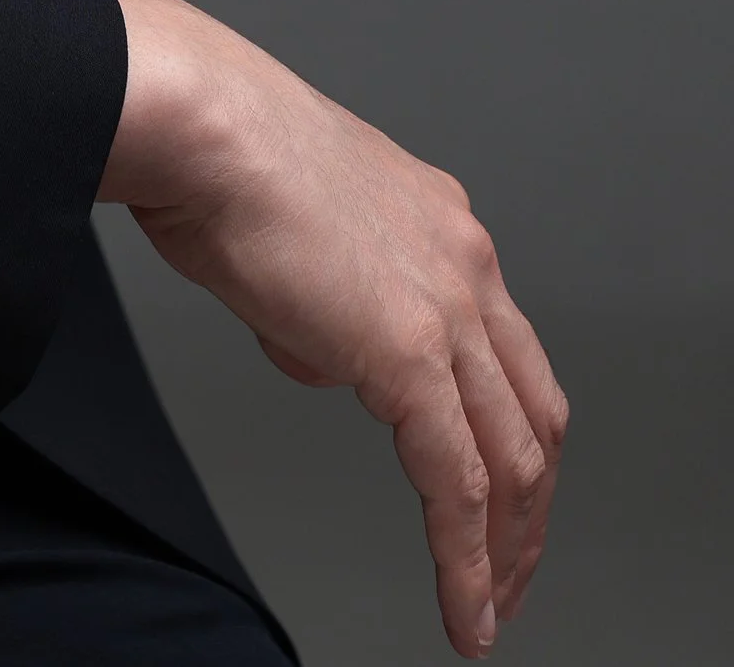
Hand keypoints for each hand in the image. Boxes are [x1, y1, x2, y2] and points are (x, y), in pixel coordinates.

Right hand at [102, 0, 565, 656]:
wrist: (198, 123)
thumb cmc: (213, 153)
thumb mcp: (295, 231)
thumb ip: (327, 302)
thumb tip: (327, 358)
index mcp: (441, 223)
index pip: (505, 351)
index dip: (509, 432)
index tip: (496, 491)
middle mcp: (466, 260)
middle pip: (535, 412)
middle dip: (531, 508)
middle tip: (511, 572)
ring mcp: (449, 307)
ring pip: (516, 457)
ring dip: (510, 547)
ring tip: (490, 610)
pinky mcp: (411, 355)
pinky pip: (458, 483)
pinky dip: (468, 558)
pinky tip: (462, 607)